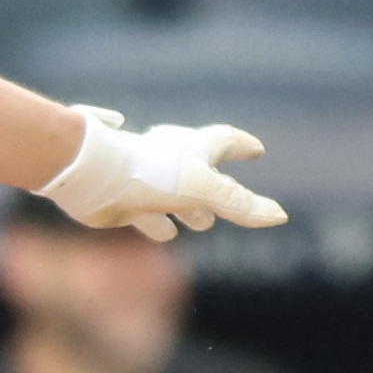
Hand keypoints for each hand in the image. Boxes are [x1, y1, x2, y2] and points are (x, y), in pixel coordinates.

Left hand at [41, 107, 287, 240]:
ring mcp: (148, 183)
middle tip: (229, 194)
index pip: (226, 141)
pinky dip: (159, 224)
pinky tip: (163, 231)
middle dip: (217, 184)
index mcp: (192, 147)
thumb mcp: (204, 190)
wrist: (93, 178)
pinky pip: (149, 217)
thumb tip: (279, 216)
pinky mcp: (127, 204)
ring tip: (200, 220)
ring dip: (188, 208)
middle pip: (201, 172)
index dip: (242, 146)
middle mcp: (170, 161)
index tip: (257, 150)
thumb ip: (240, 205)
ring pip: (175, 198)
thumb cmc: (150, 175)